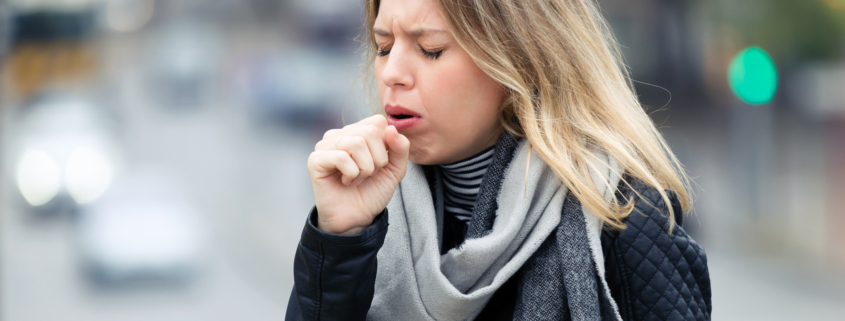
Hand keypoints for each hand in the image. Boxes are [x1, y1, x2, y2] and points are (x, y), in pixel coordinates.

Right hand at [307, 115, 410, 234]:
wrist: (356, 218)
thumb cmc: (372, 191)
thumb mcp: (395, 169)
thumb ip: (400, 148)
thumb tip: (391, 128)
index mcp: (357, 132)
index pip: (378, 122)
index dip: (386, 145)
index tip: (380, 164)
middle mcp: (340, 135)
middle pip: (369, 132)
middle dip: (378, 159)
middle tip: (369, 174)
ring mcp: (325, 146)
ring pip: (356, 143)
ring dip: (365, 168)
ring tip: (358, 178)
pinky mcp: (315, 160)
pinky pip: (341, 157)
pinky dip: (351, 173)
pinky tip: (346, 181)